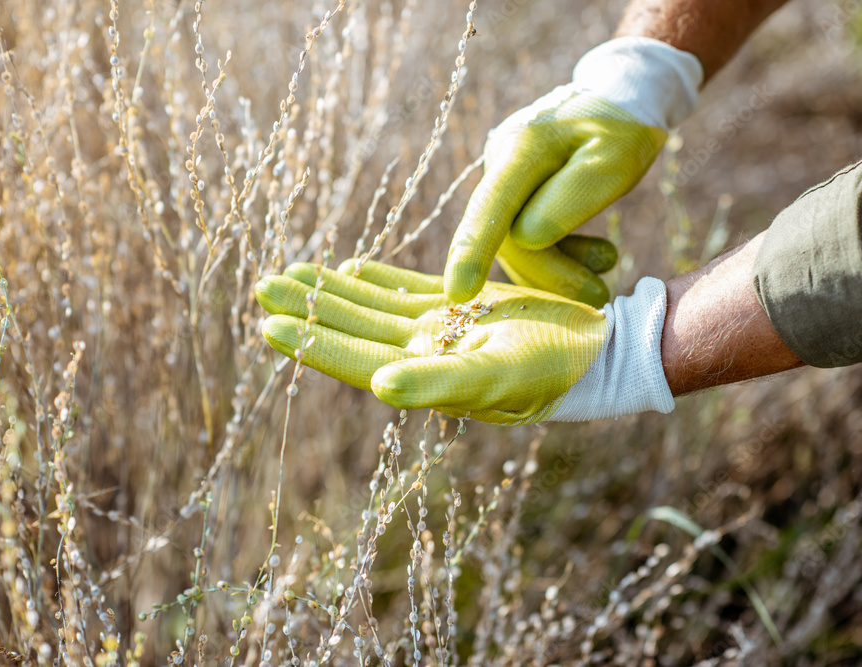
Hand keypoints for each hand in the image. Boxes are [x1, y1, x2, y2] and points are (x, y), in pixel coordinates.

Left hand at [256, 260, 674, 424]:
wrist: (598, 348)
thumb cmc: (553, 370)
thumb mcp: (496, 377)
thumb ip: (436, 382)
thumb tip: (377, 384)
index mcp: (426, 375)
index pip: (356, 360)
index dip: (313, 345)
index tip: (269, 326)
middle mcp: (426, 355)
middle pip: (355, 329)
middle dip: (310, 309)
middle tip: (263, 287)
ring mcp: (443, 330)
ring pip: (374, 307)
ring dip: (334, 291)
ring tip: (292, 272)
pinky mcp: (463, 306)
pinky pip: (408, 291)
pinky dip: (378, 280)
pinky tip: (352, 269)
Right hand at [444, 37, 701, 306]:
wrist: (620, 99)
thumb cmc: (622, 128)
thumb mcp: (614, 160)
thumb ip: (571, 197)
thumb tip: (526, 238)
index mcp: (522, 149)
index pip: (490, 208)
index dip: (472, 253)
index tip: (460, 294)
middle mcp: (501, 163)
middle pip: (508, 238)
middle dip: (551, 275)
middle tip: (600, 296)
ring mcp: (505, 179)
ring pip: (518, 245)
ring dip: (560, 269)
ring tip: (607, 262)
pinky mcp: (515, 194)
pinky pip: (527, 240)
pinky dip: (559, 258)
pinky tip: (594, 255)